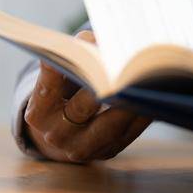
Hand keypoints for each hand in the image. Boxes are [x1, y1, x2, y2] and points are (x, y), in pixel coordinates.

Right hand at [23, 31, 151, 162]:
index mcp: (39, 114)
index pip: (48, 88)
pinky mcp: (108, 151)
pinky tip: (153, 94)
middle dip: (102, 85)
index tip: (78, 46)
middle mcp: (58, 134)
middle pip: (83, 107)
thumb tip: (96, 40)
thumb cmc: (62, 94)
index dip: (62, 69)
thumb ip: (72, 57)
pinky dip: (142, 112)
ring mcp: (84, 147)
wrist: (63, 135)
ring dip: (130, 100)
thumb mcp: (58, 78)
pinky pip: (130, 132)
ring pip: (111, 123)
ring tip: (143, 79)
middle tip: (121, 66)